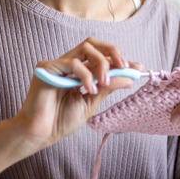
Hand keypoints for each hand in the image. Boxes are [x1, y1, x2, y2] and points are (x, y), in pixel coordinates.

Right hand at [14, 37, 138, 150]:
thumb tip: (130, 76)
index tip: (138, 67)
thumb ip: (108, 87)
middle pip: (93, 44)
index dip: (121, 59)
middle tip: (125, 65)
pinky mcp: (47, 68)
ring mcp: (58, 64)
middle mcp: (69, 64)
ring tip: (104, 83)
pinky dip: (85, 75)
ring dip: (101, 64)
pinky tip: (88, 90)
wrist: (41, 134)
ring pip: (85, 48)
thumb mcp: (92, 102)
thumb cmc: (62, 120)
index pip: (102, 56)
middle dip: (113, 52)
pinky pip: (72, 63)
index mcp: (80, 71)